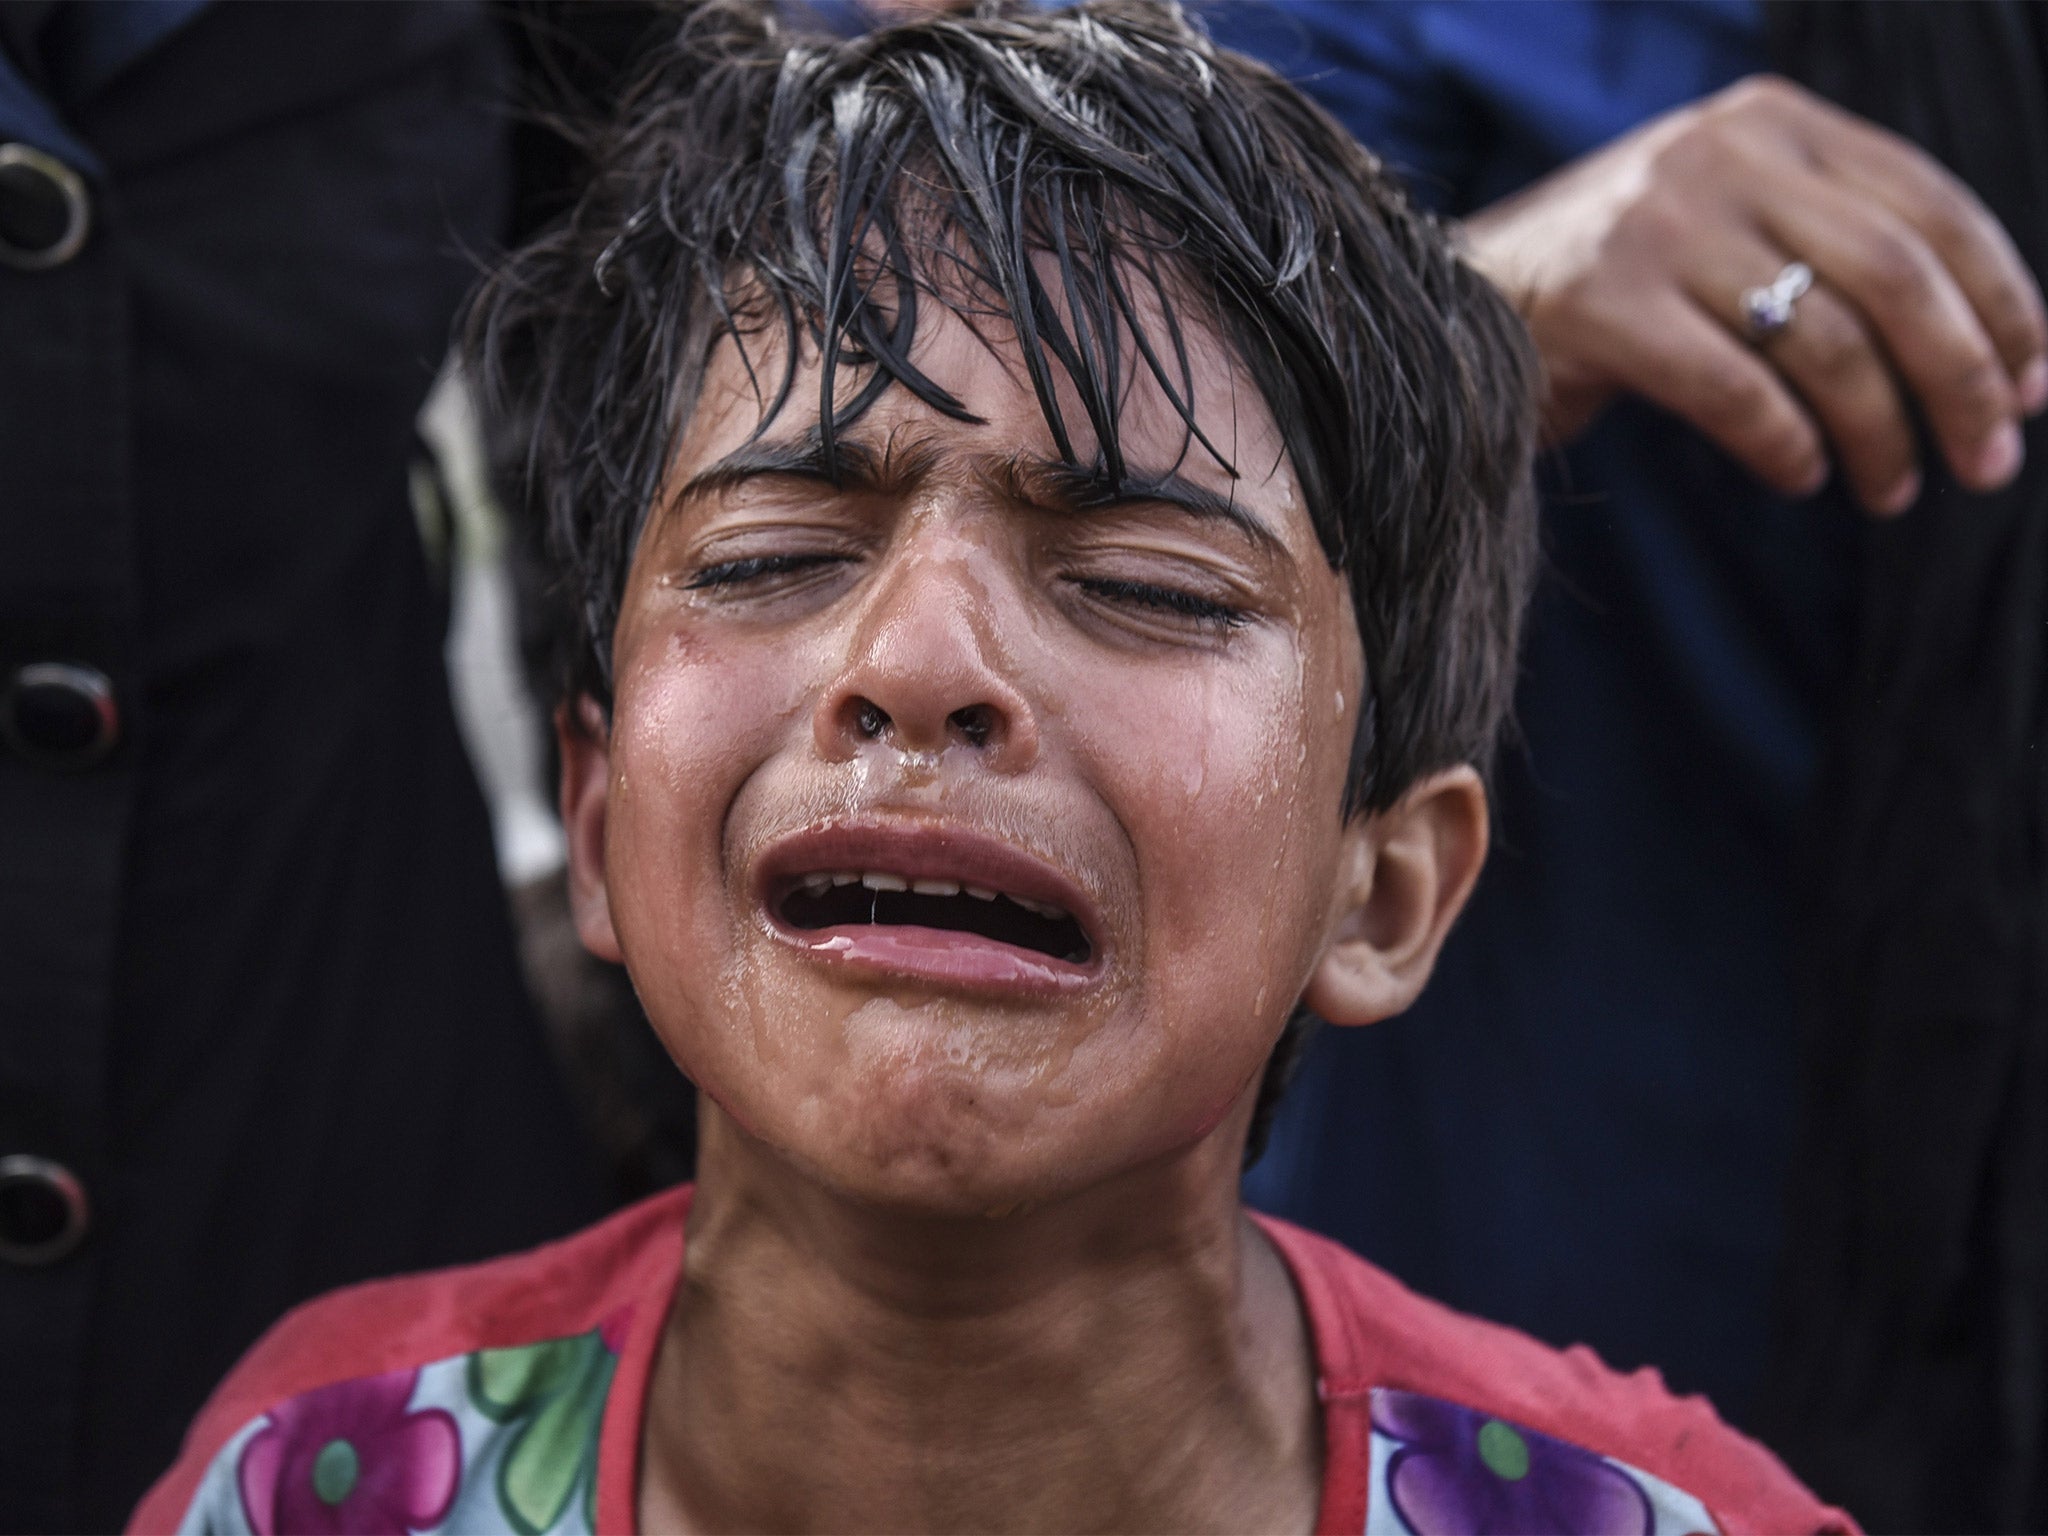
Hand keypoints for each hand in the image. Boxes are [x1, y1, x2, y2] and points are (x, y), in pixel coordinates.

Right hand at [1463, 75, 2047, 514]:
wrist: (1448, 306)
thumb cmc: (1613, 291)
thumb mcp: (1728, 230)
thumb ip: (1828, 247)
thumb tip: (1989, 354)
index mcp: (1770, 122)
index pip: (1929, 205)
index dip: (2002, 301)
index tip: (2034, 385)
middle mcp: (1719, 155)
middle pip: (1894, 273)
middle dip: (1961, 378)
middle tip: (1987, 463)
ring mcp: (1657, 226)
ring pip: (1823, 339)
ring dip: (1879, 432)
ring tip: (1891, 492)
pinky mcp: (1605, 304)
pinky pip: (1737, 390)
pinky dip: (1786, 446)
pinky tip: (1802, 476)